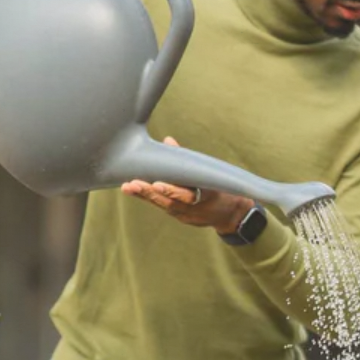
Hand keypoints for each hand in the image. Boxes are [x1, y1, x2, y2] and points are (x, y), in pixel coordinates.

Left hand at [121, 139, 252, 235]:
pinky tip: (134, 191)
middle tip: (133, 184)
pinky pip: (163, 207)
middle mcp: (196, 208)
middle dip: (150, 193)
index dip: (172, 190)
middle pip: (170, 201)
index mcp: (207, 195)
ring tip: (128, 187)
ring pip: (163, 205)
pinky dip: (149, 199)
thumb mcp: (209, 173)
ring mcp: (188, 216)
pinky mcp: (181, 218)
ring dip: (144, 196)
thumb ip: (187, 159)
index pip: (187, 194)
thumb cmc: (218, 187)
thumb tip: (168, 141)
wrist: (231, 214)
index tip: (157, 184)